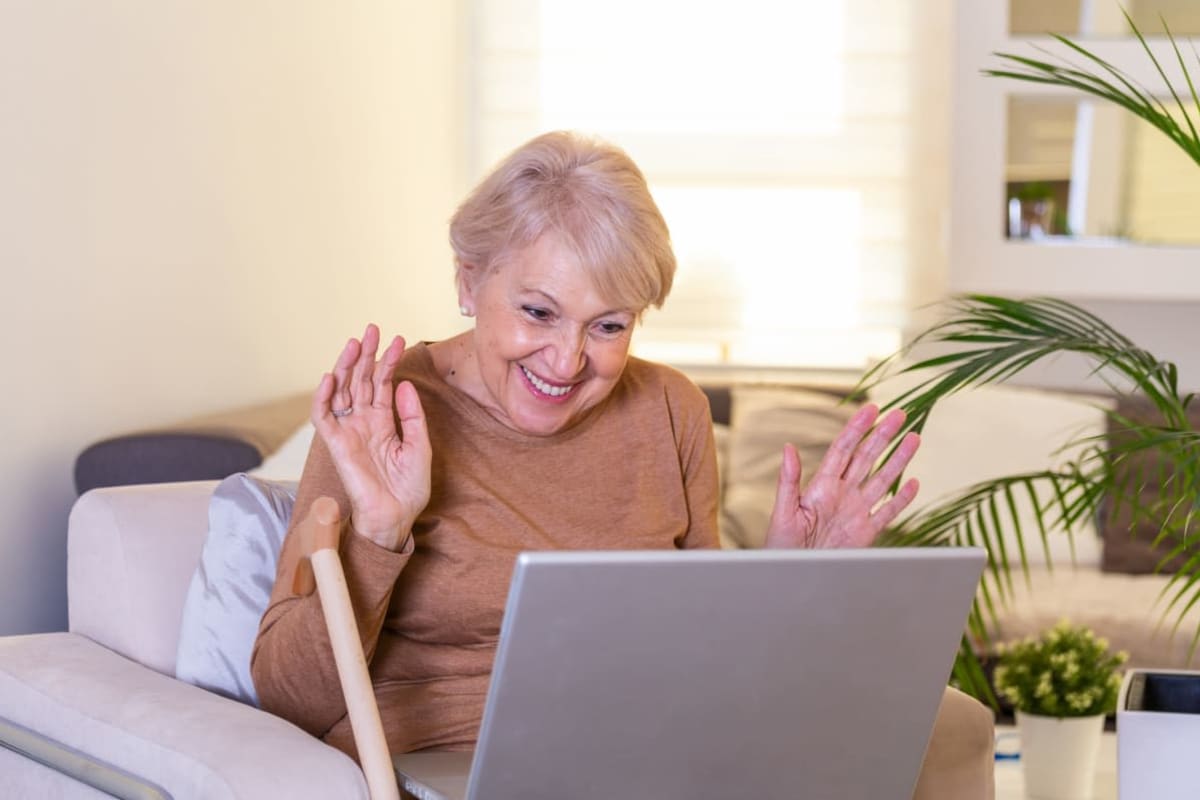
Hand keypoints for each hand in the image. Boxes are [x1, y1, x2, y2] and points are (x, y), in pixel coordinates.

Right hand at [312, 324, 431, 550]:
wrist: (396, 515)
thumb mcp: (419, 446)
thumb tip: (402, 384)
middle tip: (372, 329)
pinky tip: (331, 376)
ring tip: (355, 343)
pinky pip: (323, 417)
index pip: (382, 383)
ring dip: (346, 366)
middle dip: (365, 354)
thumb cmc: (409, 486)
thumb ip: (411, 416)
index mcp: (384, 421)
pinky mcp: (336, 444)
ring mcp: (349, 431)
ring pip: (341, 391)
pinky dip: (323, 396)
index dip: (388, 361)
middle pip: (360, 380)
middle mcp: (364, 421)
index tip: (397, 339)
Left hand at [763, 404, 919, 548]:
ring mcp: (855, 513)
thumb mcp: (783, 511)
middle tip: (900, 414)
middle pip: (866, 458)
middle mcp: (841, 495)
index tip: (871, 408)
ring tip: (914, 438)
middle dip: (883, 436)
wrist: (790, 577)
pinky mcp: (865, 533)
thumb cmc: (780, 545)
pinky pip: (887, 513)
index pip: (843, 449)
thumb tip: (788, 448)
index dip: (857, 428)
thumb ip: (789, 480)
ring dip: (898, 460)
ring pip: (882, 480)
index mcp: (820, 486)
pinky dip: (901, 500)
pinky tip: (914, 483)